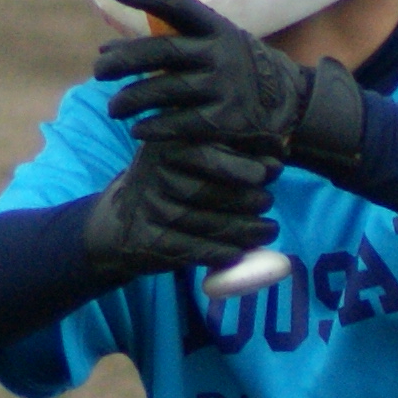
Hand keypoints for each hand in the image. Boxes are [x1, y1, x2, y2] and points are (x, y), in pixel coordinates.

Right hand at [81, 126, 282, 282]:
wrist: (117, 224)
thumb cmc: (167, 184)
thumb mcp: (184, 154)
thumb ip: (223, 148)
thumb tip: (280, 149)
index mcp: (164, 144)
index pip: (211, 152)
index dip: (247, 162)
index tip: (274, 170)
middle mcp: (152, 173)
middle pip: (211, 190)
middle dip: (249, 197)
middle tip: (268, 202)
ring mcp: (148, 208)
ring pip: (207, 223)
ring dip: (245, 230)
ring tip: (268, 230)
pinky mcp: (147, 241)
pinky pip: (194, 249)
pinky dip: (223, 253)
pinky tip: (241, 251)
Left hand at [96, 0, 367, 170]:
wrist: (286, 102)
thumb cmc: (231, 68)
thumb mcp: (209, 45)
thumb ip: (163, 45)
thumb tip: (104, 51)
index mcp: (214, 28)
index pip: (177, 3)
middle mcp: (219, 53)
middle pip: (162, 51)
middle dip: (124, 60)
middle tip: (98, 71)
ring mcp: (223, 86)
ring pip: (165, 90)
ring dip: (132, 99)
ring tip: (113, 108)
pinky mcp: (225, 120)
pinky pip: (180, 124)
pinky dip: (155, 127)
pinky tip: (138, 130)